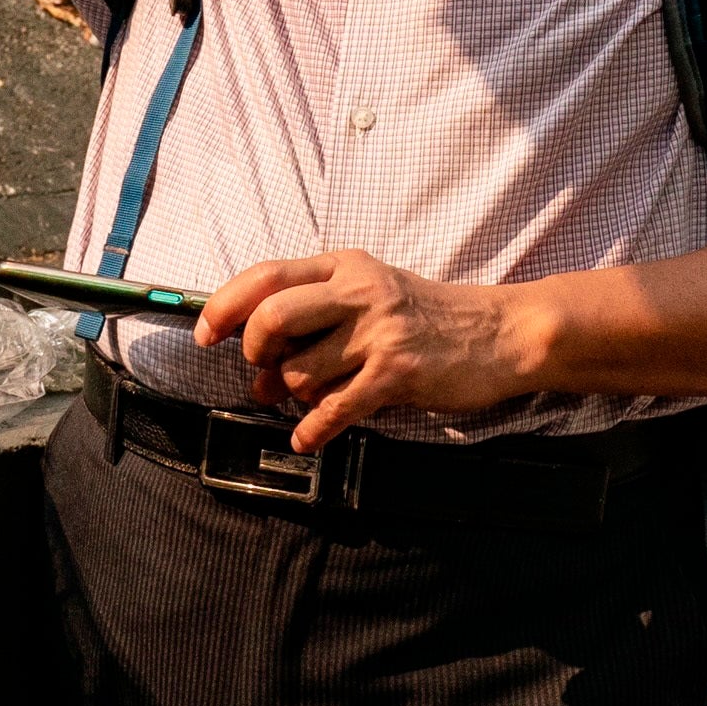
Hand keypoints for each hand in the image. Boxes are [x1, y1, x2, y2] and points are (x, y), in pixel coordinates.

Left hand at [202, 248, 539, 449]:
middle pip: (272, 316)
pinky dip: (313, 430)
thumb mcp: (374, 294)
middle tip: (259, 371)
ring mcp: (379, 332)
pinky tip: (308, 439)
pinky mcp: (397, 373)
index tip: (207, 333)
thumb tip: (257, 362)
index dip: (225, 305)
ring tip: (304, 400)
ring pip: (300, 370)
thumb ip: (318, 317)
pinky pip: (335, 408)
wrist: (500, 333)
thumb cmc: (430, 318)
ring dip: (291, 394)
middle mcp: (359, 292)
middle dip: (253, 351)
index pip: (266, 275)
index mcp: (346, 266)